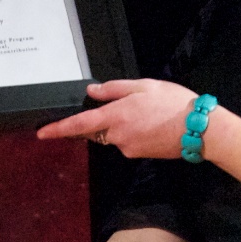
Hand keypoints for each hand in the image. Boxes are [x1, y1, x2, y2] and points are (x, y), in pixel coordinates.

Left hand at [36, 79, 198, 158]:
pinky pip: (128, 142)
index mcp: (115, 116)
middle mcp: (117, 136)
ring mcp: (128, 148)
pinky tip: (153, 124)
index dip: (58, 129)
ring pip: (114, 135)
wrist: (199, 129)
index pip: (79, 124)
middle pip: (97, 129)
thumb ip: (114, 89)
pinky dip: (134, 133)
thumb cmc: (172, 102)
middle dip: (104, 119)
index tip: (41, 134)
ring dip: (123, 124)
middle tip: (132, 105)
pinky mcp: (139, 155)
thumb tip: (91, 92)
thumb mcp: (143, 86)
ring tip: (149, 112)